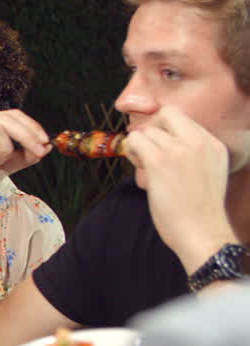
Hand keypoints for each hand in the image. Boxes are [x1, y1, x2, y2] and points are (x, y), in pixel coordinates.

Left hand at [124, 105, 237, 271]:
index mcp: (213, 144)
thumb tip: (162, 142)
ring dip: (139, 145)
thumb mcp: (208, 172)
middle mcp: (199, 142)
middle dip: (152, 129)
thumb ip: (192, 153)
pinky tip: (138, 166)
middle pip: (166, 114)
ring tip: (144, 164)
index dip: (165, 128)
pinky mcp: (159, 161)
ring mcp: (179, 149)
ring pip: (146, 130)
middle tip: (148, 149)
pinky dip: (131, 151)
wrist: (202, 231)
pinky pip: (135, 141)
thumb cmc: (199, 210)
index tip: (160, 145)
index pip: (183, 118)